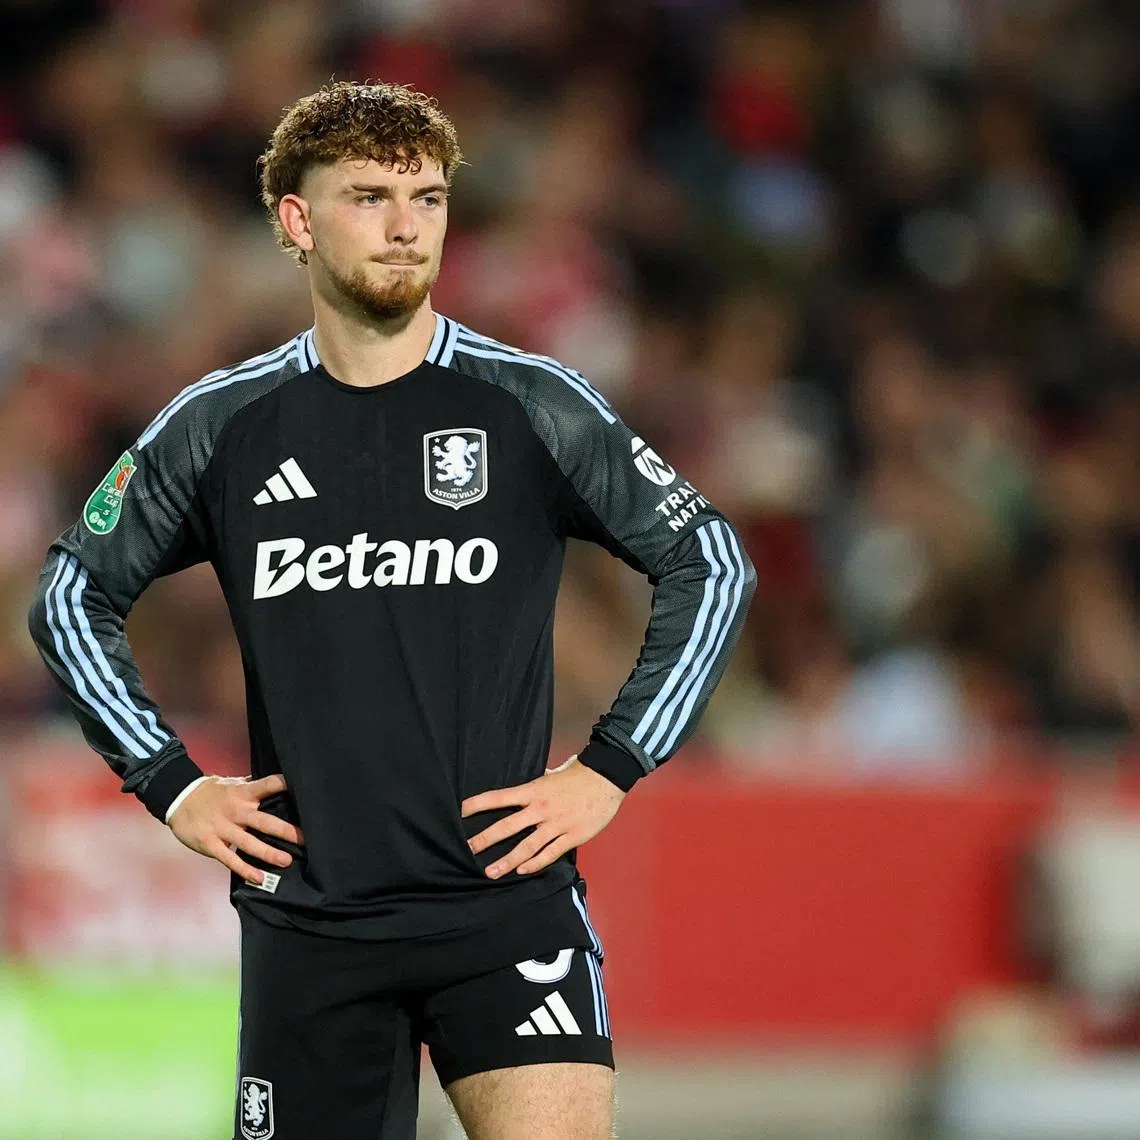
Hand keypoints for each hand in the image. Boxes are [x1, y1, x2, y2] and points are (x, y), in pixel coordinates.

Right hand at [168, 774, 303, 886]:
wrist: (178, 798)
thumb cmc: (211, 792)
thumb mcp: (232, 784)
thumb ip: (253, 787)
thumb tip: (278, 784)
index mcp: (243, 793)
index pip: (268, 785)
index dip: (285, 785)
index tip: (304, 791)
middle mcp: (236, 810)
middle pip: (264, 821)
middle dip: (285, 831)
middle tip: (305, 839)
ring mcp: (223, 828)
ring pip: (249, 843)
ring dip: (269, 853)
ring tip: (287, 861)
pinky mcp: (211, 844)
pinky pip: (230, 859)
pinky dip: (245, 870)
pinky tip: (259, 878)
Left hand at [462, 756, 624, 878]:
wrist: (607, 777)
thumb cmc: (579, 773)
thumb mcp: (553, 774)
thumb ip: (538, 783)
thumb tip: (529, 785)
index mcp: (534, 791)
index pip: (499, 798)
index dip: (478, 804)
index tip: (460, 812)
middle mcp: (540, 809)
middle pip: (507, 826)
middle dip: (485, 839)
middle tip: (467, 849)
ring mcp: (556, 824)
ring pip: (526, 847)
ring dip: (507, 861)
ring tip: (490, 872)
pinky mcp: (572, 836)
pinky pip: (550, 853)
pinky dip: (535, 864)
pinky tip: (523, 871)